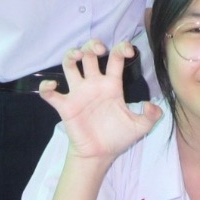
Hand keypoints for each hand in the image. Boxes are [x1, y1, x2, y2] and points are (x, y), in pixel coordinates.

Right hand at [39, 40, 161, 160]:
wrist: (101, 155)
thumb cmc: (118, 137)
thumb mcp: (140, 126)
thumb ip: (151, 115)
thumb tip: (152, 105)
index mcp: (112, 84)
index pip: (115, 58)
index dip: (121, 48)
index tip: (127, 50)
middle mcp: (94, 84)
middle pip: (89, 54)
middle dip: (92, 45)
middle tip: (99, 50)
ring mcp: (79, 93)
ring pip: (69, 65)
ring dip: (70, 55)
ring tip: (76, 56)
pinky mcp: (66, 106)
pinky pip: (50, 94)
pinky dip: (46, 87)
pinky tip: (52, 87)